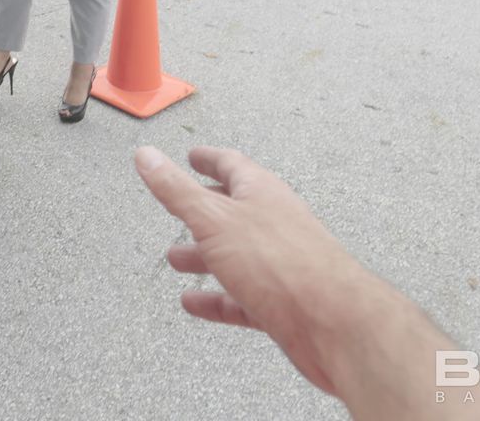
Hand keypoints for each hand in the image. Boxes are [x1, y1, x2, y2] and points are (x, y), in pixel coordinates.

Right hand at [133, 146, 382, 397]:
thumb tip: (147, 156)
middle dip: (201, 212)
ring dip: (203, 256)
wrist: (332, 323)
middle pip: (232, 211)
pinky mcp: (281, 302)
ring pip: (235, 255)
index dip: (208, 159)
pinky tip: (194, 304)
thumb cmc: (281, 262)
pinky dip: (215, 298)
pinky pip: (241, 296)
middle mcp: (274, 223)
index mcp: (262, 193)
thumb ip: (177, 190)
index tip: (193, 156)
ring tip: (176, 260)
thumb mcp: (214, 219)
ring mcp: (279, 264)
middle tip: (178, 210)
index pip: (231, 165)